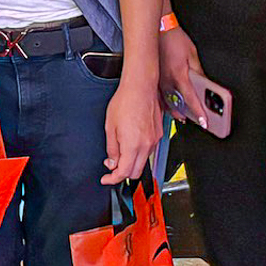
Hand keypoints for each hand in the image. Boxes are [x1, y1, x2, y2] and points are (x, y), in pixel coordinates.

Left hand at [102, 72, 163, 186]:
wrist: (140, 86)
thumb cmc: (125, 101)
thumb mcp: (110, 127)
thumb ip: (112, 149)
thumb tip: (112, 163)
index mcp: (133, 145)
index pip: (124, 173)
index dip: (113, 179)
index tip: (106, 179)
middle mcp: (146, 145)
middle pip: (135, 172)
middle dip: (123, 173)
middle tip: (112, 165)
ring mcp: (154, 140)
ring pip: (143, 162)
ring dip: (132, 162)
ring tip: (120, 149)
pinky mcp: (159, 134)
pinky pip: (149, 150)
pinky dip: (139, 152)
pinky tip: (131, 141)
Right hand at [158, 24, 209, 127]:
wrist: (159, 31)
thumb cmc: (174, 40)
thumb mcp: (193, 54)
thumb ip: (199, 71)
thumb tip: (205, 83)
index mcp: (180, 76)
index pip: (192, 100)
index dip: (199, 113)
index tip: (205, 122)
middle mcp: (168, 82)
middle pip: (178, 106)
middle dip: (187, 116)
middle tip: (195, 121)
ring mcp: (159, 82)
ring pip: (166, 104)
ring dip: (175, 112)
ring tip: (184, 118)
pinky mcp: (154, 80)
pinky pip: (159, 97)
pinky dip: (165, 104)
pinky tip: (169, 107)